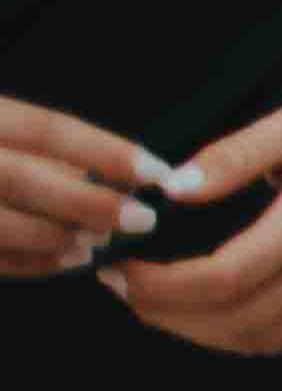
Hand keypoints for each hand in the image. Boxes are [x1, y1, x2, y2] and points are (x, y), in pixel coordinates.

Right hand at [0, 94, 175, 280]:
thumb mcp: (4, 134)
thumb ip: (40, 151)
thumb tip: (113, 179)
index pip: (45, 128)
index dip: (104, 150)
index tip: (158, 171)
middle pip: (21, 176)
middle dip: (87, 202)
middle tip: (142, 220)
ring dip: (56, 237)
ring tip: (96, 245)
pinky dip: (29, 262)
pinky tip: (64, 262)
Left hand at [102, 81, 281, 356]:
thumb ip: (232, 157)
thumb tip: (170, 190)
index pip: (224, 277)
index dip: (162, 285)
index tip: (121, 270)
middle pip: (234, 319)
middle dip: (165, 313)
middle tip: (120, 289)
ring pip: (257, 338)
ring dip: (196, 332)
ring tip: (151, 304)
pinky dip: (235, 334)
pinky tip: (203, 312)